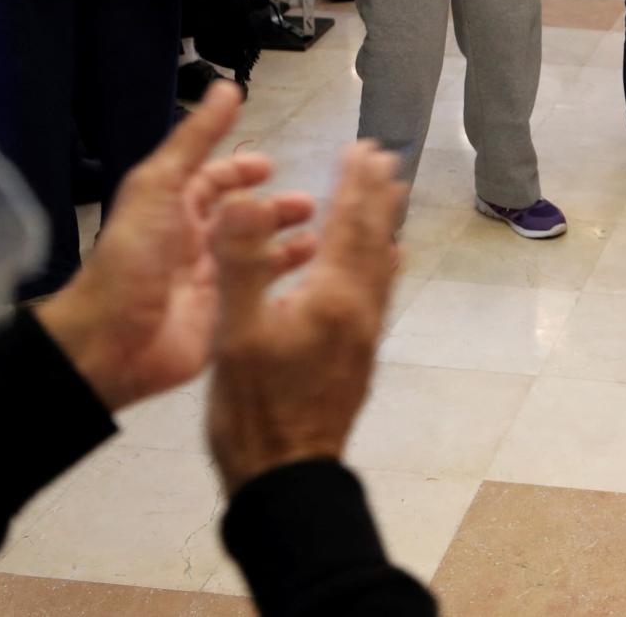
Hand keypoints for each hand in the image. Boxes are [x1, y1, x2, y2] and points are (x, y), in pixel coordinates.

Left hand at [34, 83, 313, 410]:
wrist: (112, 340)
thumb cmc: (133, 256)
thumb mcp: (159, 186)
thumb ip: (194, 140)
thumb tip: (227, 87)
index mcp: (172, 209)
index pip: (211, 181)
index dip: (240, 171)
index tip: (272, 166)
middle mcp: (193, 242)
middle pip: (240, 218)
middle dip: (274, 209)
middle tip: (309, 205)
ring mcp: (211, 281)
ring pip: (255, 255)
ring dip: (286, 243)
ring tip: (317, 237)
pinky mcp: (225, 317)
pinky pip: (259, 294)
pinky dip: (285, 283)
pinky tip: (309, 275)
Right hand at [206, 141, 406, 493]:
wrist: (287, 477)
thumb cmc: (256, 408)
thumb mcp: (236, 333)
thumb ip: (242, 263)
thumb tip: (243, 199)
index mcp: (333, 296)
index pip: (350, 224)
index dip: (355, 183)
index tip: (363, 147)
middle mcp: (359, 309)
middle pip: (375, 239)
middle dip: (377, 196)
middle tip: (384, 159)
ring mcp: (363, 336)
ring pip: (381, 266)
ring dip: (384, 226)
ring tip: (389, 198)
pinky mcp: (359, 358)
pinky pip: (378, 294)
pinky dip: (382, 266)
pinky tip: (385, 267)